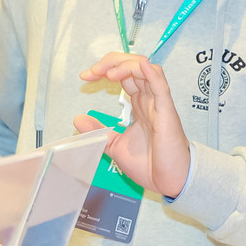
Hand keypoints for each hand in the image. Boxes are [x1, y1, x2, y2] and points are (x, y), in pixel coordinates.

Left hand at [75, 53, 191, 197]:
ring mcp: (158, 104)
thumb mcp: (113, 145)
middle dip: (110, 63)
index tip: (85, 77)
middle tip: (92, 72)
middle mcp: (149, 100)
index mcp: (139, 104)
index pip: (123, 75)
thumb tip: (78, 118)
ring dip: (125, 65)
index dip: (104, 71)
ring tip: (107, 73)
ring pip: (146, 69)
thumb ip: (97, 131)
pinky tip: (140, 65)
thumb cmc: (149, 165)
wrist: (167, 182)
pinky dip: (150, 72)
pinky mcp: (167, 112)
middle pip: (133, 66)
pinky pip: (160, 86)